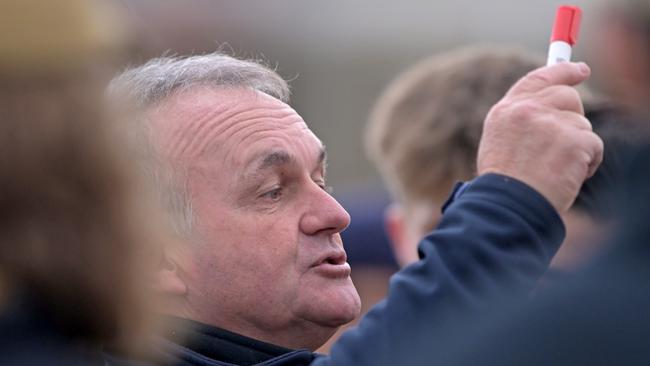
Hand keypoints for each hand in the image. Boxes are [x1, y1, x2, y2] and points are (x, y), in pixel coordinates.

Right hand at [477, 62, 603, 212]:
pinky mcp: (573, 140)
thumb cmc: (505, 184)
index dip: (562, 71)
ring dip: (577, 146)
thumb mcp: (500, 144)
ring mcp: (551, 123)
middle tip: (572, 138)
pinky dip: (588, 162)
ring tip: (556, 169)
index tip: (579, 70)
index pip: (538, 79)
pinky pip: (594, 144)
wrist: (509, 207)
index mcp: (506, 111)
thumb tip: (551, 107)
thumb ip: (521, 120)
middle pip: (567, 96)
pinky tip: (568, 177)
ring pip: (582, 123)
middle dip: (574, 116)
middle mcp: (528, 111)